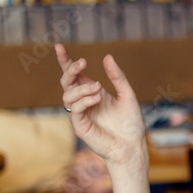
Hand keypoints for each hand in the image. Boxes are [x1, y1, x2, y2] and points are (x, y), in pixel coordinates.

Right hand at [57, 43, 145, 166]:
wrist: (132, 146)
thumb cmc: (131, 122)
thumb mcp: (127, 95)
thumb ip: (117, 77)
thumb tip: (107, 57)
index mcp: (92, 91)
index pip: (75, 74)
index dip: (66, 60)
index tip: (59, 46)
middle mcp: (83, 101)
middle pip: (67, 81)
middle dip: (70, 69)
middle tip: (83, 62)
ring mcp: (80, 114)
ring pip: (68, 95)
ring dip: (82, 88)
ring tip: (99, 88)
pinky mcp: (80, 126)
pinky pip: (76, 109)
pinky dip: (85, 101)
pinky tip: (97, 98)